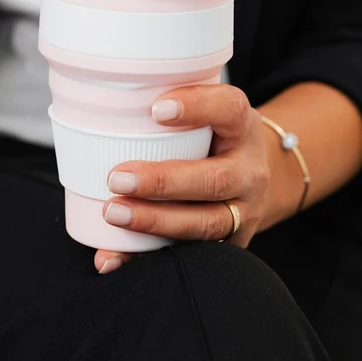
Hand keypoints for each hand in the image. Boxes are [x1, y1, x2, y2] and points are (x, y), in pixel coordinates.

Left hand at [93, 85, 284, 274]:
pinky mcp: (228, 243)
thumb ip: (172, 113)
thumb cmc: (216, 139)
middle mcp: (249, 171)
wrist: (256, 179)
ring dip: (155, 220)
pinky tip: (112, 257)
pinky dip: (145, 257)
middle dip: (164, 182)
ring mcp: (243, 212)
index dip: (198, 107)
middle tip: (118, 178)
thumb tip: (105, 103)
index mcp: (242, 128)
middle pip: (216, 179)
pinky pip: (188, 254)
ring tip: (114, 213)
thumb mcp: (210, 116)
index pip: (230, 110)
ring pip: (206, 222)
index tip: (157, 110)